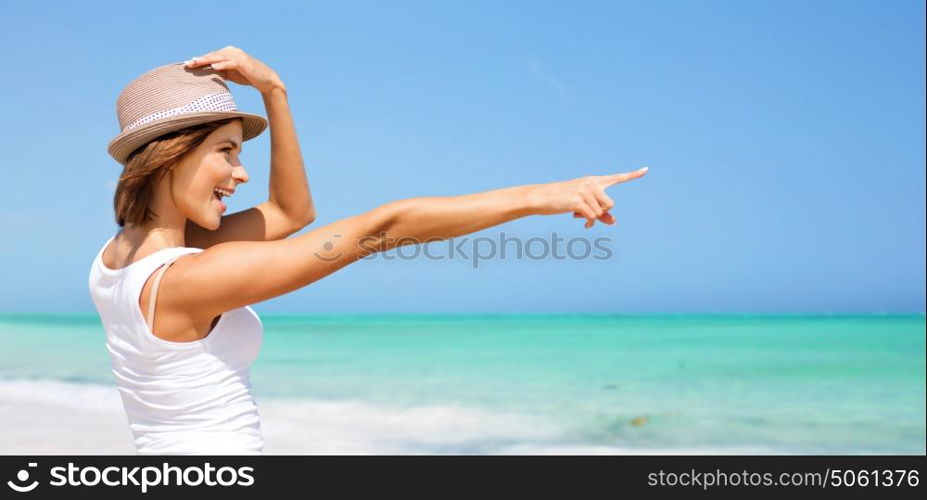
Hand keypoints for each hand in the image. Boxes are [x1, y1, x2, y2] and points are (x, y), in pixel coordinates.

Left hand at [184, 46, 284, 94]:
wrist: (266, 80)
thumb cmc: (248, 76)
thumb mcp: (231, 74)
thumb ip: (220, 71)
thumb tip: (207, 74)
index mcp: (228, 52)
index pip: (211, 56)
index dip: (200, 60)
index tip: (188, 65)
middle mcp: (232, 51)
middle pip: (213, 55)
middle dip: (200, 59)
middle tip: (188, 64)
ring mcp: (238, 56)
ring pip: (219, 57)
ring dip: (207, 60)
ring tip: (196, 63)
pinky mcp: (244, 62)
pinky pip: (231, 63)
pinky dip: (222, 65)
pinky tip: (214, 67)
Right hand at [530, 167, 648, 227]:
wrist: (540, 197)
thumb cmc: (560, 201)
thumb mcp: (582, 206)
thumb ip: (600, 213)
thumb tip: (614, 222)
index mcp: (593, 181)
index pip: (616, 178)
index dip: (632, 175)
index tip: (646, 170)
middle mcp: (591, 183)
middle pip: (610, 205)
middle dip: (600, 213)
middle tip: (584, 212)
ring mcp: (585, 190)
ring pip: (601, 213)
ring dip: (591, 218)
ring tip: (577, 214)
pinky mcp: (578, 200)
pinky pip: (592, 217)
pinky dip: (588, 222)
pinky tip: (582, 223)